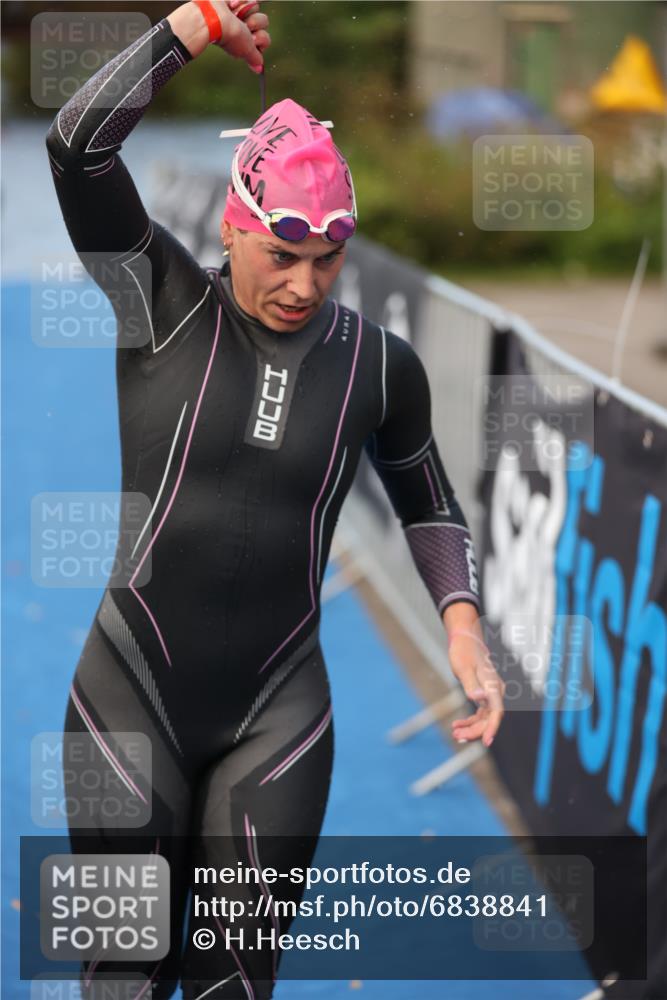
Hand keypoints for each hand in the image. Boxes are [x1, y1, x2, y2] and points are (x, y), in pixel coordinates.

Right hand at [213, 1, 270, 71]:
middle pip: (264, 20)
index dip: (261, 38)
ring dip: (246, 10)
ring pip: (256, 8)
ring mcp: (240, 13)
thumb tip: (259, 70)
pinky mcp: (237, 1)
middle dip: (255, 22)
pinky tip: (232, 5)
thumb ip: (254, 58)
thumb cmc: (229, 35)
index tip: (252, 40)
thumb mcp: (245, 51)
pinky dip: (241, 1)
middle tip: (244, 25)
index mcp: (246, 41)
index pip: (265, 38)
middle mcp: (243, 27)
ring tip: (234, 13)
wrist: (213, 16)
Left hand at [447, 630, 504, 747]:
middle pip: (489, 719)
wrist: (465, 641)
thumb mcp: (463, 668)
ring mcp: (491, 695)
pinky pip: (480, 714)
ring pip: (485, 719)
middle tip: (456, 736)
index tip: (486, 742)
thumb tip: (479, 698)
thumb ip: (471, 685)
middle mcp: (495, 692)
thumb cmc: (464, 652)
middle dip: (475, 731)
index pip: (496, 713)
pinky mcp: (485, 695)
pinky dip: (470, 721)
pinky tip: (458, 725)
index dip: (492, 728)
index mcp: (493, 686)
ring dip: (471, 728)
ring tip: (455, 733)